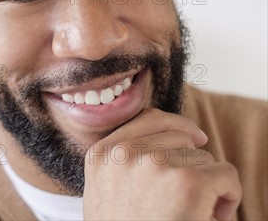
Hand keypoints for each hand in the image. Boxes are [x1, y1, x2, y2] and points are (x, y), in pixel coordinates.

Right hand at [83, 108, 241, 219]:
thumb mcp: (106, 191)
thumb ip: (121, 162)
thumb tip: (169, 140)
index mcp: (101, 154)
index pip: (148, 119)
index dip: (178, 126)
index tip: (196, 139)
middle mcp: (124, 153)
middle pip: (179, 136)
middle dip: (192, 162)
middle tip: (188, 199)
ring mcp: (154, 163)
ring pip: (203, 156)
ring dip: (208, 182)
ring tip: (193, 212)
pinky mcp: (187, 180)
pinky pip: (225, 174)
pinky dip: (229, 196)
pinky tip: (212, 216)